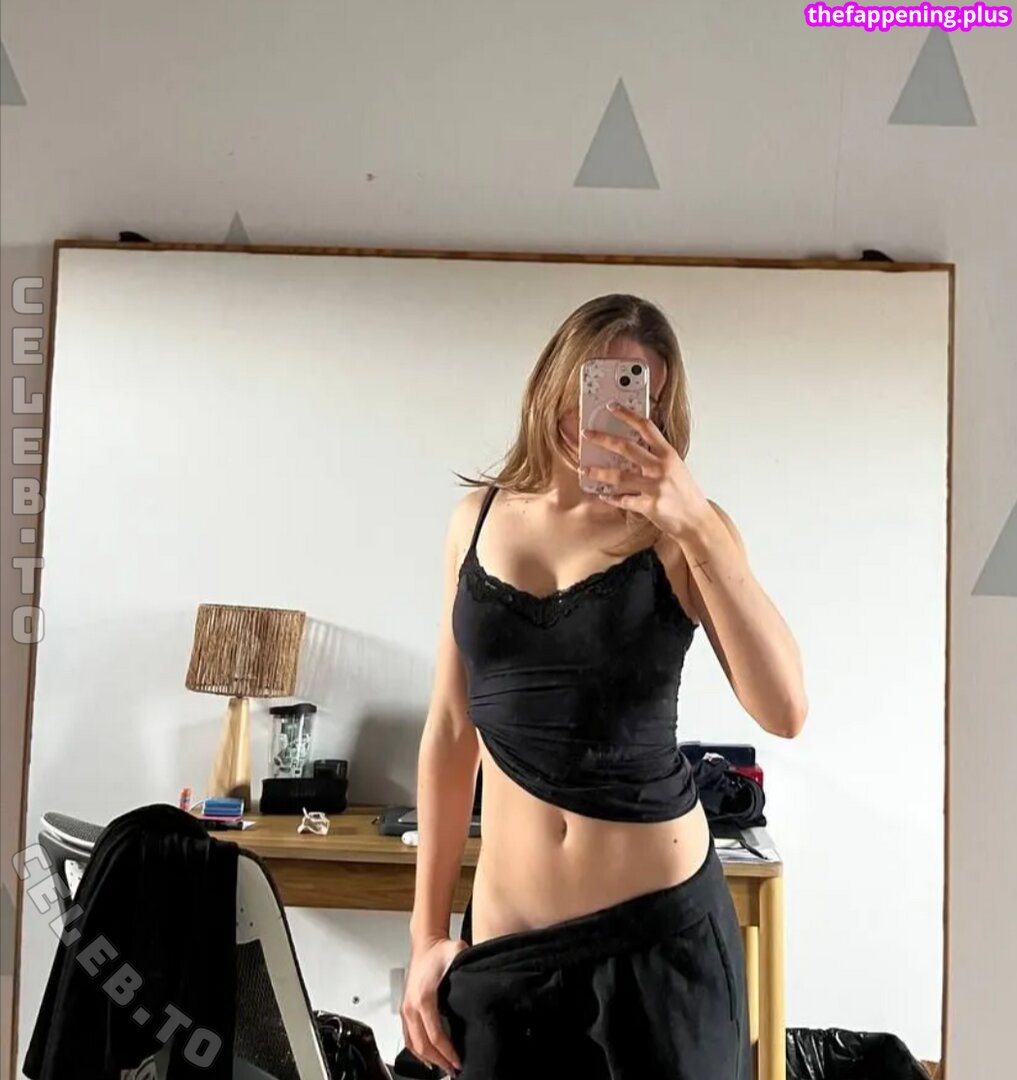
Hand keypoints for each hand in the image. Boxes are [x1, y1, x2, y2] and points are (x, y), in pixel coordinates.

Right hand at [400, 936, 465, 1074]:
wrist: (425, 943)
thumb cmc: (440, 950)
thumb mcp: (458, 955)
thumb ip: (468, 967)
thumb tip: (485, 980)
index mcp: (424, 997)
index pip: (435, 1035)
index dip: (447, 1052)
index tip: (458, 1061)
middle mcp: (412, 1006)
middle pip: (423, 1045)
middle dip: (439, 1061)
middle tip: (453, 1070)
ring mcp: (406, 1008)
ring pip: (412, 1044)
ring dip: (427, 1059)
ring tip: (443, 1068)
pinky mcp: (404, 1008)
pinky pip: (407, 1037)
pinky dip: (415, 1051)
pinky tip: (426, 1058)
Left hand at [580, 402, 710, 538]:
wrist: (697, 520)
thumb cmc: (686, 494)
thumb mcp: (676, 468)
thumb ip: (656, 457)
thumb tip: (632, 448)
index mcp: (668, 454)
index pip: (646, 427)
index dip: (627, 415)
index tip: (612, 407)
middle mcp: (661, 467)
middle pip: (626, 447)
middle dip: (603, 439)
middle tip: (587, 434)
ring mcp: (655, 487)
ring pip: (619, 476)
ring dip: (599, 472)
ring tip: (585, 469)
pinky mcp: (649, 505)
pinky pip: (624, 500)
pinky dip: (611, 498)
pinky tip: (603, 495)